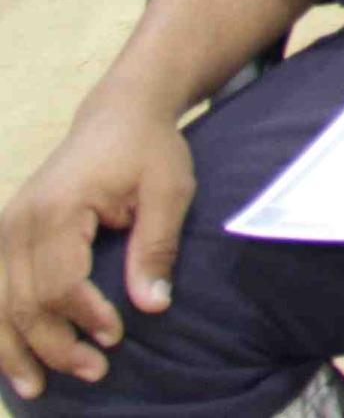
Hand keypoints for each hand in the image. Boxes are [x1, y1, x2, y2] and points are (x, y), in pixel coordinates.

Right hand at [0, 98, 192, 394]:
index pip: (61, 282)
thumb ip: (157, 247)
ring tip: (36, 388)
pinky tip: (9, 358)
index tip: (117, 337)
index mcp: (59, 209)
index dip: (85, 317)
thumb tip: (153, 305)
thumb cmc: (148, 150)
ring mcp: (6, 229)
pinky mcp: (6, 235)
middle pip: (25, 302)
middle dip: (55, 346)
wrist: (118, 115)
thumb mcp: (169, 190)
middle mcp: (19, 222)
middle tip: (95, 372)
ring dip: (13, 350)